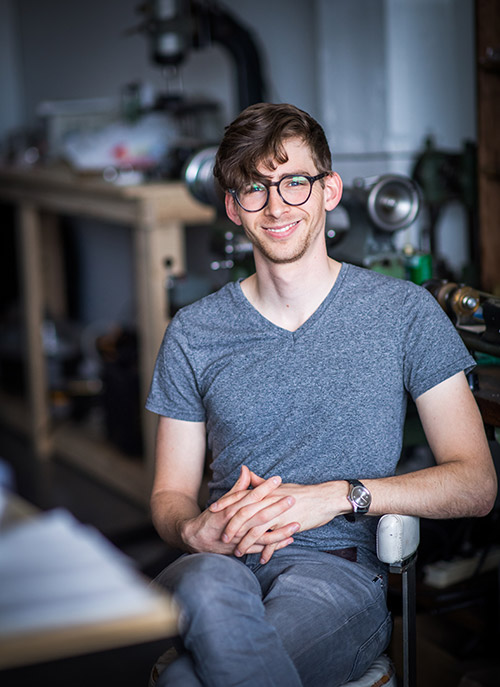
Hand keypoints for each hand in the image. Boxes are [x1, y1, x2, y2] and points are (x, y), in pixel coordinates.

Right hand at [181, 466, 298, 557]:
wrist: (196, 540)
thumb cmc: (212, 518)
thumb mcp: (223, 501)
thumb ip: (238, 487)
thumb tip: (246, 469)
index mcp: (231, 510)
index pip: (251, 496)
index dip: (264, 488)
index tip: (278, 479)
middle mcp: (236, 525)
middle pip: (259, 515)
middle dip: (277, 507)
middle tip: (293, 498)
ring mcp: (240, 539)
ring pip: (262, 535)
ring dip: (280, 530)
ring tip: (297, 524)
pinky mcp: (243, 550)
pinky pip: (261, 548)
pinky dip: (275, 545)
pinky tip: (289, 539)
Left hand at [211, 470, 348, 558]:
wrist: (324, 498)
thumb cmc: (301, 493)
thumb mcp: (278, 487)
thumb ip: (259, 482)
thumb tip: (245, 471)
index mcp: (265, 492)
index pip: (241, 497)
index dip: (226, 503)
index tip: (213, 510)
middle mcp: (269, 502)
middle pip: (244, 515)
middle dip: (232, 527)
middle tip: (222, 538)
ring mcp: (278, 515)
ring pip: (256, 530)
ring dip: (245, 543)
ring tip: (238, 552)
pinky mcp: (287, 526)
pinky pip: (273, 541)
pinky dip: (266, 551)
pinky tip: (261, 559)